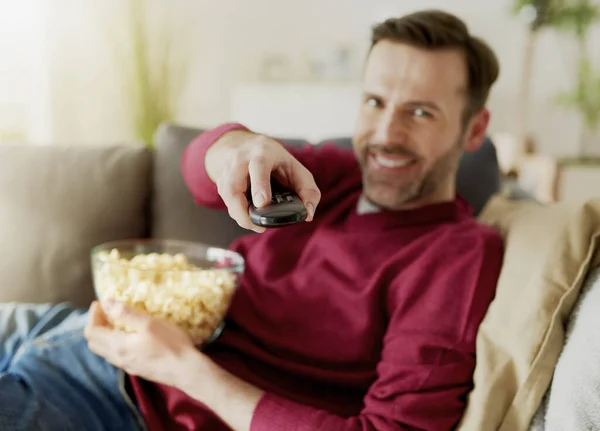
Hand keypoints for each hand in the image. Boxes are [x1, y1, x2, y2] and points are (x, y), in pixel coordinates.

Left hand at [84, 300, 199, 387]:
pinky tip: (129, 337)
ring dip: (105, 335)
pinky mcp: (136, 369)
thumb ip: (126, 313)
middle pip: (94, 343)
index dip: (92, 315)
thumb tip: (106, 303)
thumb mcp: (149, 323)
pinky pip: (116, 356)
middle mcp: (118, 358)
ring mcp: (127, 366)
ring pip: (105, 351)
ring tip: (116, 321)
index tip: (101, 303)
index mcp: (118, 346)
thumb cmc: (170, 344)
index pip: (92, 332)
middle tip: (106, 311)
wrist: (186, 371)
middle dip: (96, 324)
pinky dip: (114, 343)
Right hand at [214, 133, 320, 232]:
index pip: (259, 166)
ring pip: (227, 196)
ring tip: (255, 224)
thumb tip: (308, 214)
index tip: (262, 203)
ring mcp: (228, 170)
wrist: (246, 147)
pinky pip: (226, 201)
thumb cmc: (275, 161)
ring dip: (239, 215)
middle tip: (257, 226)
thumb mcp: (296, 169)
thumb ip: (308, 191)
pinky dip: (236, 212)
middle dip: (241, 209)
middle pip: (234, 185)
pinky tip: (248, 216)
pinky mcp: (221, 181)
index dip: (259, 185)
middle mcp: (241, 159)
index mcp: (263, 153)